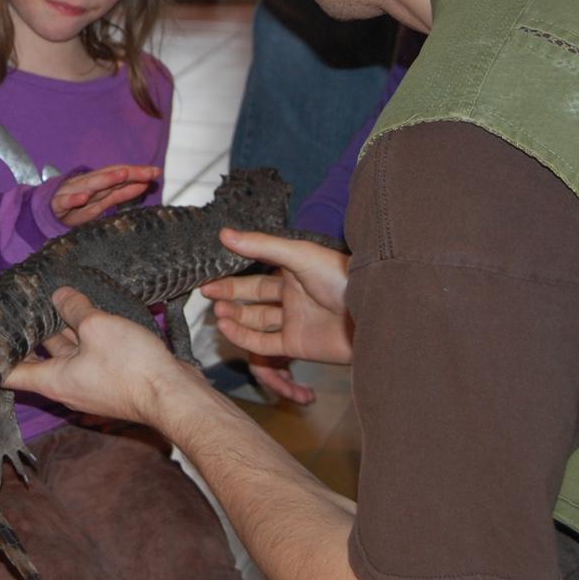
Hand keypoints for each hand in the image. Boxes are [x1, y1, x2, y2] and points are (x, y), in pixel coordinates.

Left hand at [4, 287, 193, 424]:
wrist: (174, 395)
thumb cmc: (131, 367)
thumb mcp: (97, 327)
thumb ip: (74, 308)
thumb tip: (60, 295)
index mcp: (53, 379)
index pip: (9, 373)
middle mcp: (66, 384)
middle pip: (38, 356)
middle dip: (29, 329)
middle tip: (15, 303)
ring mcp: (89, 381)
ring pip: (67, 349)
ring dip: (61, 325)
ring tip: (50, 295)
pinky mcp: (110, 375)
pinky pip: (89, 351)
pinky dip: (85, 331)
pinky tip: (87, 307)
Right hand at [51, 164, 159, 227]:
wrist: (45, 210)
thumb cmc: (77, 203)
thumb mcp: (101, 199)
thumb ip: (121, 192)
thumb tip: (145, 184)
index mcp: (98, 182)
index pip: (119, 174)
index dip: (137, 173)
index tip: (156, 172)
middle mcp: (87, 184)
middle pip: (110, 177)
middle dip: (129, 174)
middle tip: (147, 172)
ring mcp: (72, 192)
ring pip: (90, 185)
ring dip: (105, 179)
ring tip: (121, 175)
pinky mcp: (59, 204)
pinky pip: (65, 202)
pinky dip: (74, 199)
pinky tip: (83, 197)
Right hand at [199, 229, 352, 367]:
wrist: (372, 315)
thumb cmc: (343, 278)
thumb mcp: (299, 254)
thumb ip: (261, 245)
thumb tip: (225, 234)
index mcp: (294, 270)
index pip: (256, 269)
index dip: (233, 272)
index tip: (210, 272)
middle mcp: (292, 295)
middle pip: (253, 295)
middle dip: (229, 294)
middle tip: (206, 293)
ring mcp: (293, 320)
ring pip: (255, 319)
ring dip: (235, 315)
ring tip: (217, 312)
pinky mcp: (295, 345)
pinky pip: (263, 342)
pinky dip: (243, 336)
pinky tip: (228, 327)